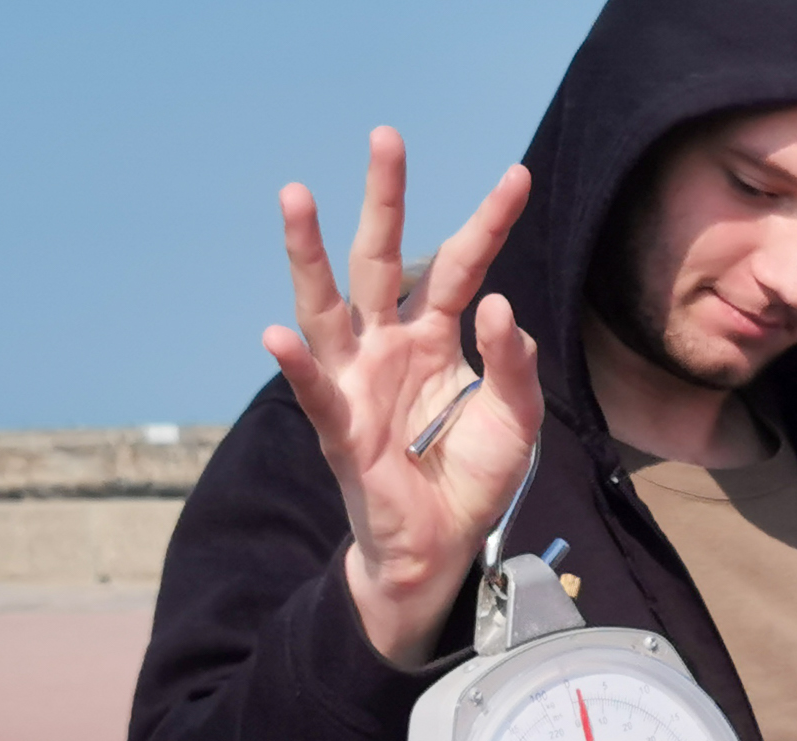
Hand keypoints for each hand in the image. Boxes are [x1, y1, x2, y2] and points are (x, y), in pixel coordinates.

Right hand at [263, 127, 542, 666]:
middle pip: (383, 260)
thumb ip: (516, 363)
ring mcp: (358, 382)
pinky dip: (298, 366)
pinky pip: (315, 392)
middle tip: (386, 137)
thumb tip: (500, 303)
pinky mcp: (341, 430)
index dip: (488, 222)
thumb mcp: (517, 417)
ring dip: (309, 254)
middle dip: (384, 200)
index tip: (518, 175)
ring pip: (328, 306)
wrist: (441, 546)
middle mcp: (390, 346)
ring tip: (296, 197)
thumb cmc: (470, 476)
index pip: (463, 266)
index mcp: (436, 338)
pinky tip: (277, 334)